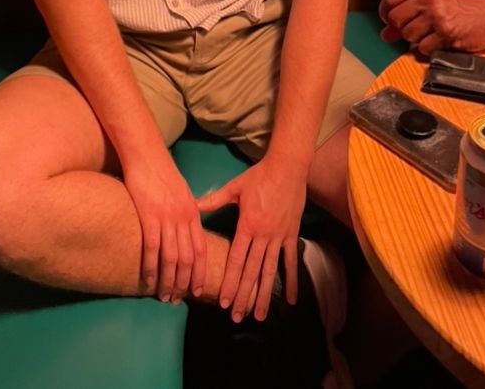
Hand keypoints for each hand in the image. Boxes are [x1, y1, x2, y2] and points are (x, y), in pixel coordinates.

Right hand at [124, 149, 207, 304]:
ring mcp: (167, 217)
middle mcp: (183, 218)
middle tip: (177, 299)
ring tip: (164, 296)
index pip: (201, 249)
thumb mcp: (182, 193)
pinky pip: (153, 248)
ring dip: (168, 281)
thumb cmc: (162, 173)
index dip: (200, 272)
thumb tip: (187, 233)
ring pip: (171, 258)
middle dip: (184, 282)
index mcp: (193, 212)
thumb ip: (187, 213)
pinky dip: (151, 268)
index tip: (197, 290)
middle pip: (188, 258)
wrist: (147, 155)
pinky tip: (148, 280)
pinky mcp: (149, 216)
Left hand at [196, 155, 306, 321]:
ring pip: (270, 271)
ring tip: (260, 316)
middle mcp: (263, 235)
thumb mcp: (234, 187)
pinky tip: (290, 300)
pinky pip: (291, 261)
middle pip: (252, 271)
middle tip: (236, 317)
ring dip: (264, 295)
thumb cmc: (259, 176)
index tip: (224, 301)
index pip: (236, 260)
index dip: (230, 282)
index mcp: (247, 225)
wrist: (287, 167)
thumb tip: (192, 205)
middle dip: (243, 296)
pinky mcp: (292, 234)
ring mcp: (279, 237)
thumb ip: (214, 200)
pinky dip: (291, 281)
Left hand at [378, 0, 484, 54]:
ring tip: (430, 35)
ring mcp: (438, 16)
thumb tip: (385, 33)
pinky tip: (438, 42)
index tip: (388, 21)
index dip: (385, 13)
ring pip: (408, 35)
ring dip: (416, 40)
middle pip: (395, 18)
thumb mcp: (434, 1)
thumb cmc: (462, 8)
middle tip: (413, 30)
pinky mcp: (446, 33)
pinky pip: (423, 48)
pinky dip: (428, 49)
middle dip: (400, 29)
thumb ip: (409, 13)